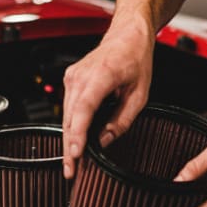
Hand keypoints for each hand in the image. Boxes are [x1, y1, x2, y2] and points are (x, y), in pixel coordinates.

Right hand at [62, 18, 154, 178]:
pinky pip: (68, 108)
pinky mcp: (70, 80)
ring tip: (72, 162)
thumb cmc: (135, 58)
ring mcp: (72, 77)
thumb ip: (122, 120)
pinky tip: (75, 141)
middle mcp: (80, 76)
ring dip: (69, 139)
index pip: (83, 110)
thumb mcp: (140, 94)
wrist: (127, 35)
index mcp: (101, 76)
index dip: (78, 135)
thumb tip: (106, 140)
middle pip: (70, 118)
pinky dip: (71, 125)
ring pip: (67, 116)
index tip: (76, 155)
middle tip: (71, 172)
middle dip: (70, 147)